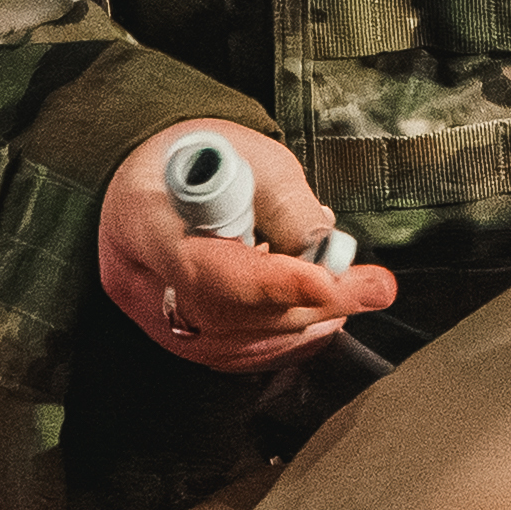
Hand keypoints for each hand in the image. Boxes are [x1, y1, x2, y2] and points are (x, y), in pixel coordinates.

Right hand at [97, 120, 392, 372]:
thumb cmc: (196, 158)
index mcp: (144, 222)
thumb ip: (287, 203)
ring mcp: (153, 317)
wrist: (153, 178)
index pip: (205, 268)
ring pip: (236, 341)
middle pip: (229, 312)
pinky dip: (284, 338)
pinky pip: (235, 354)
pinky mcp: (175, 337)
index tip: (325, 280)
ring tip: (351, 292)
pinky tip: (317, 314)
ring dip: (303, 321)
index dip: (270, 283)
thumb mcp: (248, 155)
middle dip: (309, 301)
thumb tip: (329, 251)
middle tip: (371, 287)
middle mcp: (139, 282)